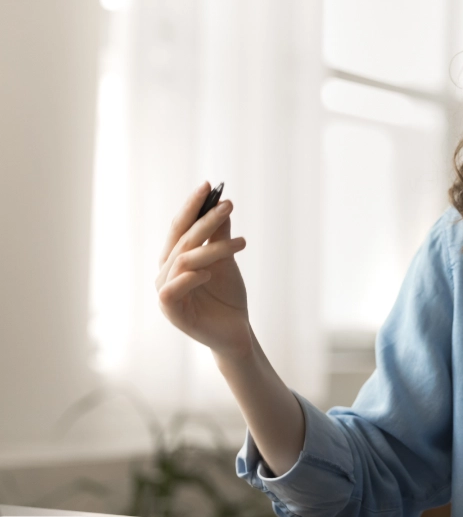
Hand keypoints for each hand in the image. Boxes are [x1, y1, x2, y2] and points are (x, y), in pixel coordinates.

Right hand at [155, 182, 252, 359]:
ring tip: (241, 243)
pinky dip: (189, 279)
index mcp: (175, 258)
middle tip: (229, 204)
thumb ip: (220, 236)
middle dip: (206, 220)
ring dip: (213, 249)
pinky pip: (172, 291)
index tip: (209, 185)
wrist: (235, 331)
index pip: (180, 227)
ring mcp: (167, 293)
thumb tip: (223, 204)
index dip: (192, 206)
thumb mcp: (226, 262)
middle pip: (184, 240)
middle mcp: (167, 272)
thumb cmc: (227, 297)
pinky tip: (208, 274)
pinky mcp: (172, 312)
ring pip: (185, 261)